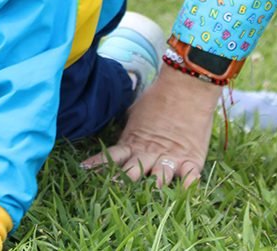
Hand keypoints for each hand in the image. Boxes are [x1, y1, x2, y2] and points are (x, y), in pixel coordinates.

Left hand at [81, 65, 221, 186]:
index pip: (112, 155)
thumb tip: (114, 126)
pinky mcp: (192, 158)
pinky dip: (188, 185)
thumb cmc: (159, 96)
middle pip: (134, 171)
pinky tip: (185, 191)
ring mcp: (171, 157)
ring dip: (154, 185)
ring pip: (160, 176)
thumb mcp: (136, 111)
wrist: (186, 86)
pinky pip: (190, 176)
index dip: (98, 163)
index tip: (84, 170)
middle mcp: (150, 152)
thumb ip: (127, 125)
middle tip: (115, 186)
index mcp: (134, 142)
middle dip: (125, 180)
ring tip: (151, 191)